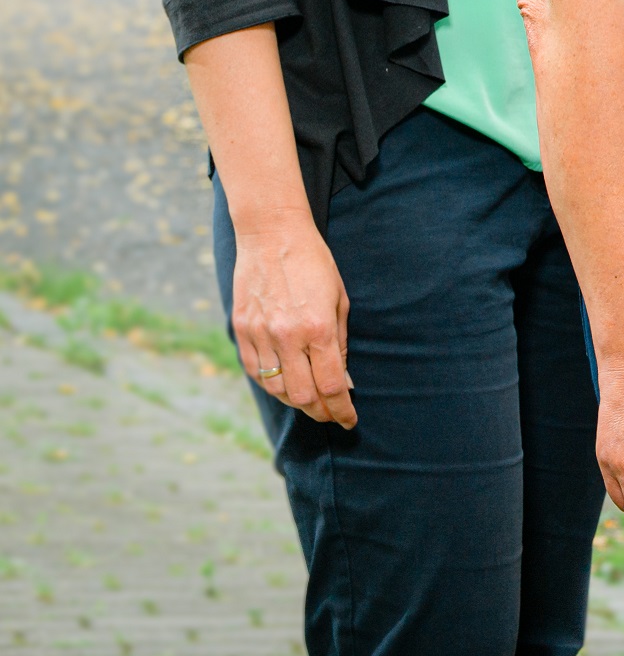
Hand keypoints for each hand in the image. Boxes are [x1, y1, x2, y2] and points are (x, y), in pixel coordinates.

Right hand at [229, 211, 355, 428]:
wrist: (272, 235)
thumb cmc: (315, 263)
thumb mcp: (340, 299)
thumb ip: (340, 343)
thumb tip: (342, 381)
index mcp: (318, 328)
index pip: (331, 386)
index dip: (342, 409)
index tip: (349, 420)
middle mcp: (287, 336)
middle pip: (303, 396)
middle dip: (321, 412)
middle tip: (333, 415)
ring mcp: (260, 334)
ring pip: (276, 389)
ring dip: (296, 401)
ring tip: (312, 402)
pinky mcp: (241, 330)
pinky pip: (255, 372)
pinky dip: (271, 384)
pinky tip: (286, 385)